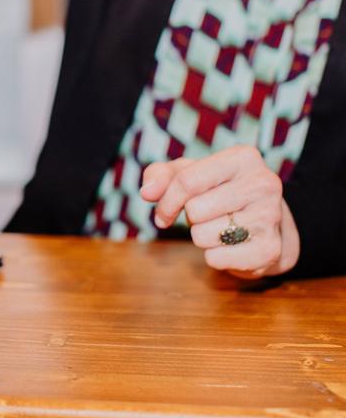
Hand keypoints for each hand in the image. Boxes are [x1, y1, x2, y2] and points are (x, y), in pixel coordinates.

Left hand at [140, 146, 299, 278]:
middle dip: (191, 218)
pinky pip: (216, 259)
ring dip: (202, 236)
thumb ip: (160, 175)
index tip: (162, 214)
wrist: (265, 223)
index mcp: (242, 157)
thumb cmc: (218, 192)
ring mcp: (270, 217)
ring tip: (221, 227)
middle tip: (208, 215)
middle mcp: (263, 183)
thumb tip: (147, 192)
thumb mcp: (189, 174)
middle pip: (195, 210)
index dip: (166, 201)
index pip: (187, 181)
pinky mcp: (270, 250)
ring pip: (203, 235)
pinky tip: (231, 245)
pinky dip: (214, 257)